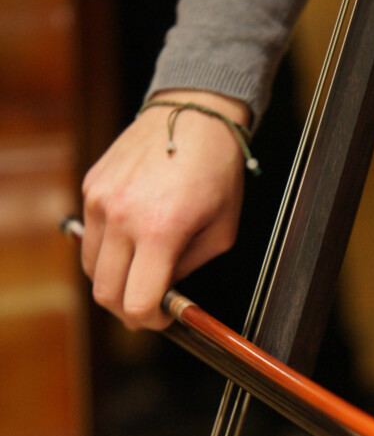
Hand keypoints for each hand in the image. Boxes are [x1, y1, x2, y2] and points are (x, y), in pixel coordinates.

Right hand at [81, 89, 250, 330]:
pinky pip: (90, 235)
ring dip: (113, 280)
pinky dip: (106, 248)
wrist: (194, 114)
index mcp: (160, 231)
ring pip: (91, 267)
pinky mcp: (91, 186)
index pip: (137, 302)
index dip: (149, 321)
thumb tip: (166, 292)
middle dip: (127, 308)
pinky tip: (131, 239)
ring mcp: (100, 200)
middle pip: (106, 292)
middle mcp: (123, 217)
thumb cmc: (216, 170)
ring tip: (139, 273)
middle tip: (148, 305)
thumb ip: (189, 268)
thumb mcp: (222, 232)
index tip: (160, 317)